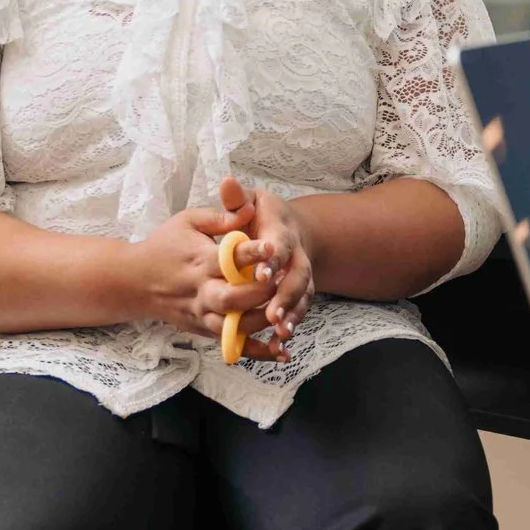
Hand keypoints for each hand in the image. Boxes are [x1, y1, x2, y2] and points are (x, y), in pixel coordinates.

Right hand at [128, 200, 287, 360]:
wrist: (135, 281)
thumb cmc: (166, 245)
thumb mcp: (188, 221)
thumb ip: (221, 216)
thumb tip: (251, 207)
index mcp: (200, 260)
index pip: (227, 258)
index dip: (251, 253)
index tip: (272, 246)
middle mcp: (201, 291)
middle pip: (231, 299)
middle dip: (259, 293)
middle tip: (281, 282)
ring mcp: (201, 314)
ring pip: (233, 326)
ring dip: (261, 322)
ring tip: (285, 312)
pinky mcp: (203, 329)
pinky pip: (231, 344)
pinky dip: (256, 351)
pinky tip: (281, 351)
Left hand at [214, 176, 315, 343]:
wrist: (291, 230)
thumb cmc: (262, 216)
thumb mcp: (250, 202)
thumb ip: (237, 198)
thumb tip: (227, 182)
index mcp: (282, 232)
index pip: (281, 245)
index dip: (273, 259)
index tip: (261, 272)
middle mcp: (297, 256)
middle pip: (298, 277)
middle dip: (286, 296)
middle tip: (272, 314)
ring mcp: (300, 277)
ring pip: (301, 299)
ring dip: (291, 316)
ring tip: (278, 333)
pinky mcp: (297, 295)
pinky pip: (297, 313)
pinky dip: (289, 329)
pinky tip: (279, 348)